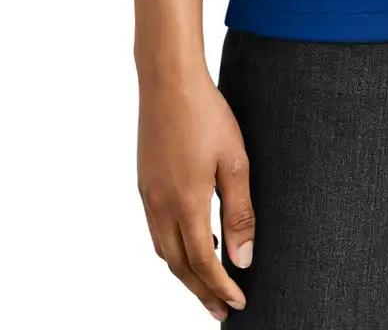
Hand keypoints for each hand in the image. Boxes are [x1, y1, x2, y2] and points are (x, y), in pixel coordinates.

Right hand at [137, 65, 254, 319]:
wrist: (168, 79)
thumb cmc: (207, 115)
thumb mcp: (234, 163)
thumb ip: (239, 215)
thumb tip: (243, 260)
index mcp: (186, 204)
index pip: (203, 264)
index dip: (221, 288)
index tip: (238, 304)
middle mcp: (160, 206)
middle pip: (178, 266)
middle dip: (201, 292)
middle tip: (221, 310)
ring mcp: (148, 194)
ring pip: (163, 250)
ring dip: (184, 272)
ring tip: (208, 283)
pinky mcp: (144, 182)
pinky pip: (156, 230)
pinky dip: (172, 247)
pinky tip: (189, 241)